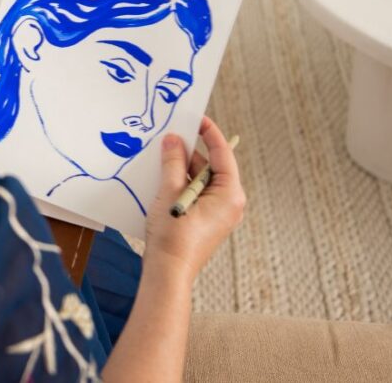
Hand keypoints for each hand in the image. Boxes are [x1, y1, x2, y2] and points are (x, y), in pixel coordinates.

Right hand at [143, 116, 245, 285]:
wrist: (168, 273)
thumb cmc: (173, 236)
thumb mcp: (170, 192)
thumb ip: (173, 162)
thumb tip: (174, 140)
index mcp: (230, 195)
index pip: (223, 154)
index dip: (210, 133)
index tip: (197, 118)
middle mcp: (230, 204)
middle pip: (212, 167)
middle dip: (190, 153)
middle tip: (171, 137)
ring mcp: (219, 214)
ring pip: (201, 181)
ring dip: (183, 170)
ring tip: (162, 158)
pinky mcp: (206, 222)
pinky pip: (196, 194)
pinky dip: (182, 184)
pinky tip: (163, 179)